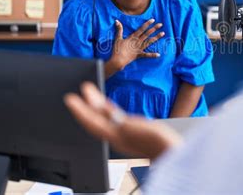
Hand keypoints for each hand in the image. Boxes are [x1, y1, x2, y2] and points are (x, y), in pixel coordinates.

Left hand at [64, 82, 181, 159]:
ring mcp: (123, 131)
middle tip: (73, 94)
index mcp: (115, 135)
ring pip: (103, 116)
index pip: (91, 121)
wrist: (172, 151)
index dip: (80, 110)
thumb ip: (121, 122)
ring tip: (87, 92)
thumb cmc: (157, 143)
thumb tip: (107, 113)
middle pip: (94, 118)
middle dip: (84, 105)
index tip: (70, 99)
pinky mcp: (132, 128)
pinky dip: (106, 108)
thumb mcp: (137, 130)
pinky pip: (113, 116)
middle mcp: (116, 134)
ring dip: (94, 104)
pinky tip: (103, 103)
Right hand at [109, 19, 164, 70]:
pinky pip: (147, 55)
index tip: (153, 20)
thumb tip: (117, 21)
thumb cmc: (117, 49)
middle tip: (161, 24)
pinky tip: (159, 54)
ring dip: (156, 37)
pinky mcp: (139, 55)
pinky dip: (152, 55)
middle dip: (154, 28)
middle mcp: (138, 42)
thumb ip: (119, 29)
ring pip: (149, 42)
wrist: (118, 60)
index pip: (141, 29)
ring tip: (163, 33)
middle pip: (147, 34)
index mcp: (133, 37)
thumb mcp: (118, 38)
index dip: (147, 24)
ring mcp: (139, 48)